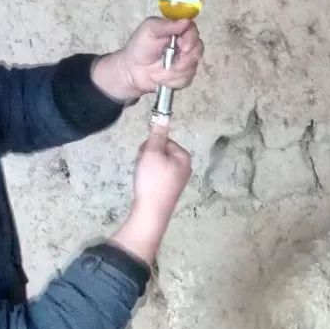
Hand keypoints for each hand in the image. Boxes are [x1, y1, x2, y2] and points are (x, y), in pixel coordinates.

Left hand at [92, 17, 204, 102]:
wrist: (132, 72)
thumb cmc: (139, 48)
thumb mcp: (149, 30)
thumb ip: (166, 25)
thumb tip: (185, 21)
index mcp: (177, 30)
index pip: (193, 30)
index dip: (190, 39)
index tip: (183, 47)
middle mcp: (185, 44)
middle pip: (198, 48)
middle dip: (184, 58)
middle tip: (170, 62)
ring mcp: (186, 61)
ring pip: (193, 66)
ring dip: (175, 71)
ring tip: (161, 70)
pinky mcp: (184, 76)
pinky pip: (187, 79)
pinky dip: (173, 80)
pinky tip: (163, 78)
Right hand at [109, 123, 192, 264]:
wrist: (151, 212)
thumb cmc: (152, 180)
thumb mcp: (152, 152)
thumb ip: (157, 134)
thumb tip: (163, 116)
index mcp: (184, 157)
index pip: (164, 140)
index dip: (151, 146)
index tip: (145, 155)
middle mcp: (185, 167)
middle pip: (161, 151)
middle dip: (149, 156)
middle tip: (144, 168)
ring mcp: (178, 180)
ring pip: (158, 164)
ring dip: (147, 166)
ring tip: (144, 177)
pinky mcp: (170, 190)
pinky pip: (157, 176)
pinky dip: (149, 178)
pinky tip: (146, 185)